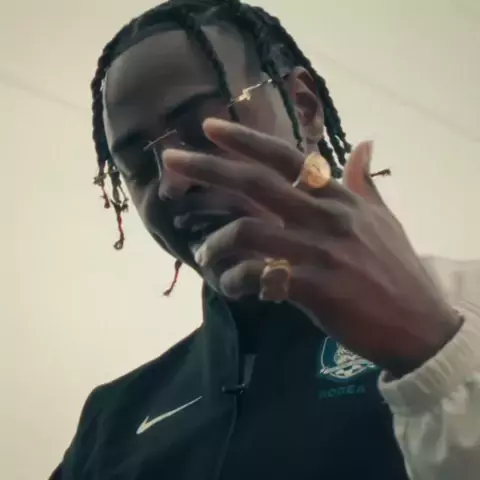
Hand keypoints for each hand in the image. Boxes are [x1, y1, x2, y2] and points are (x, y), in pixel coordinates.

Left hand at [163, 118, 460, 375]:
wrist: (418, 323)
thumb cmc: (396, 268)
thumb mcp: (384, 217)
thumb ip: (364, 181)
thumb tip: (365, 144)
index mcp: (338, 197)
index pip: (285, 158)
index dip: (245, 141)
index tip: (208, 127)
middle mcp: (325, 216)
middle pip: (256, 183)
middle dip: (208, 168)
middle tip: (170, 161)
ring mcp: (320, 252)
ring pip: (248, 234)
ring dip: (217, 245)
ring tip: (207, 258)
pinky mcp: (315, 289)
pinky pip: (259, 277)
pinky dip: (236, 281)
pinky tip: (233, 288)